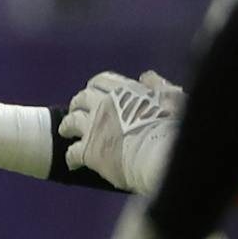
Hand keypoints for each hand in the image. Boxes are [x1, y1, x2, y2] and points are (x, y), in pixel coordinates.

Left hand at [59, 70, 184, 193]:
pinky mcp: (88, 151)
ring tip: (66, 130)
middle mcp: (103, 104)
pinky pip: (72, 153)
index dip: (96, 86)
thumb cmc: (171, 126)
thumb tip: (147, 77)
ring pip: (71, 122)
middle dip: (78, 103)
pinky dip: (70, 157)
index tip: (94, 90)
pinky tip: (73, 162)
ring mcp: (93, 127)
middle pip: (82, 98)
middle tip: (78, 109)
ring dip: (67, 125)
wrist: (158, 154)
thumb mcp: (171, 97)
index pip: (102, 81)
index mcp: (123, 90)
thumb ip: (157, 86)